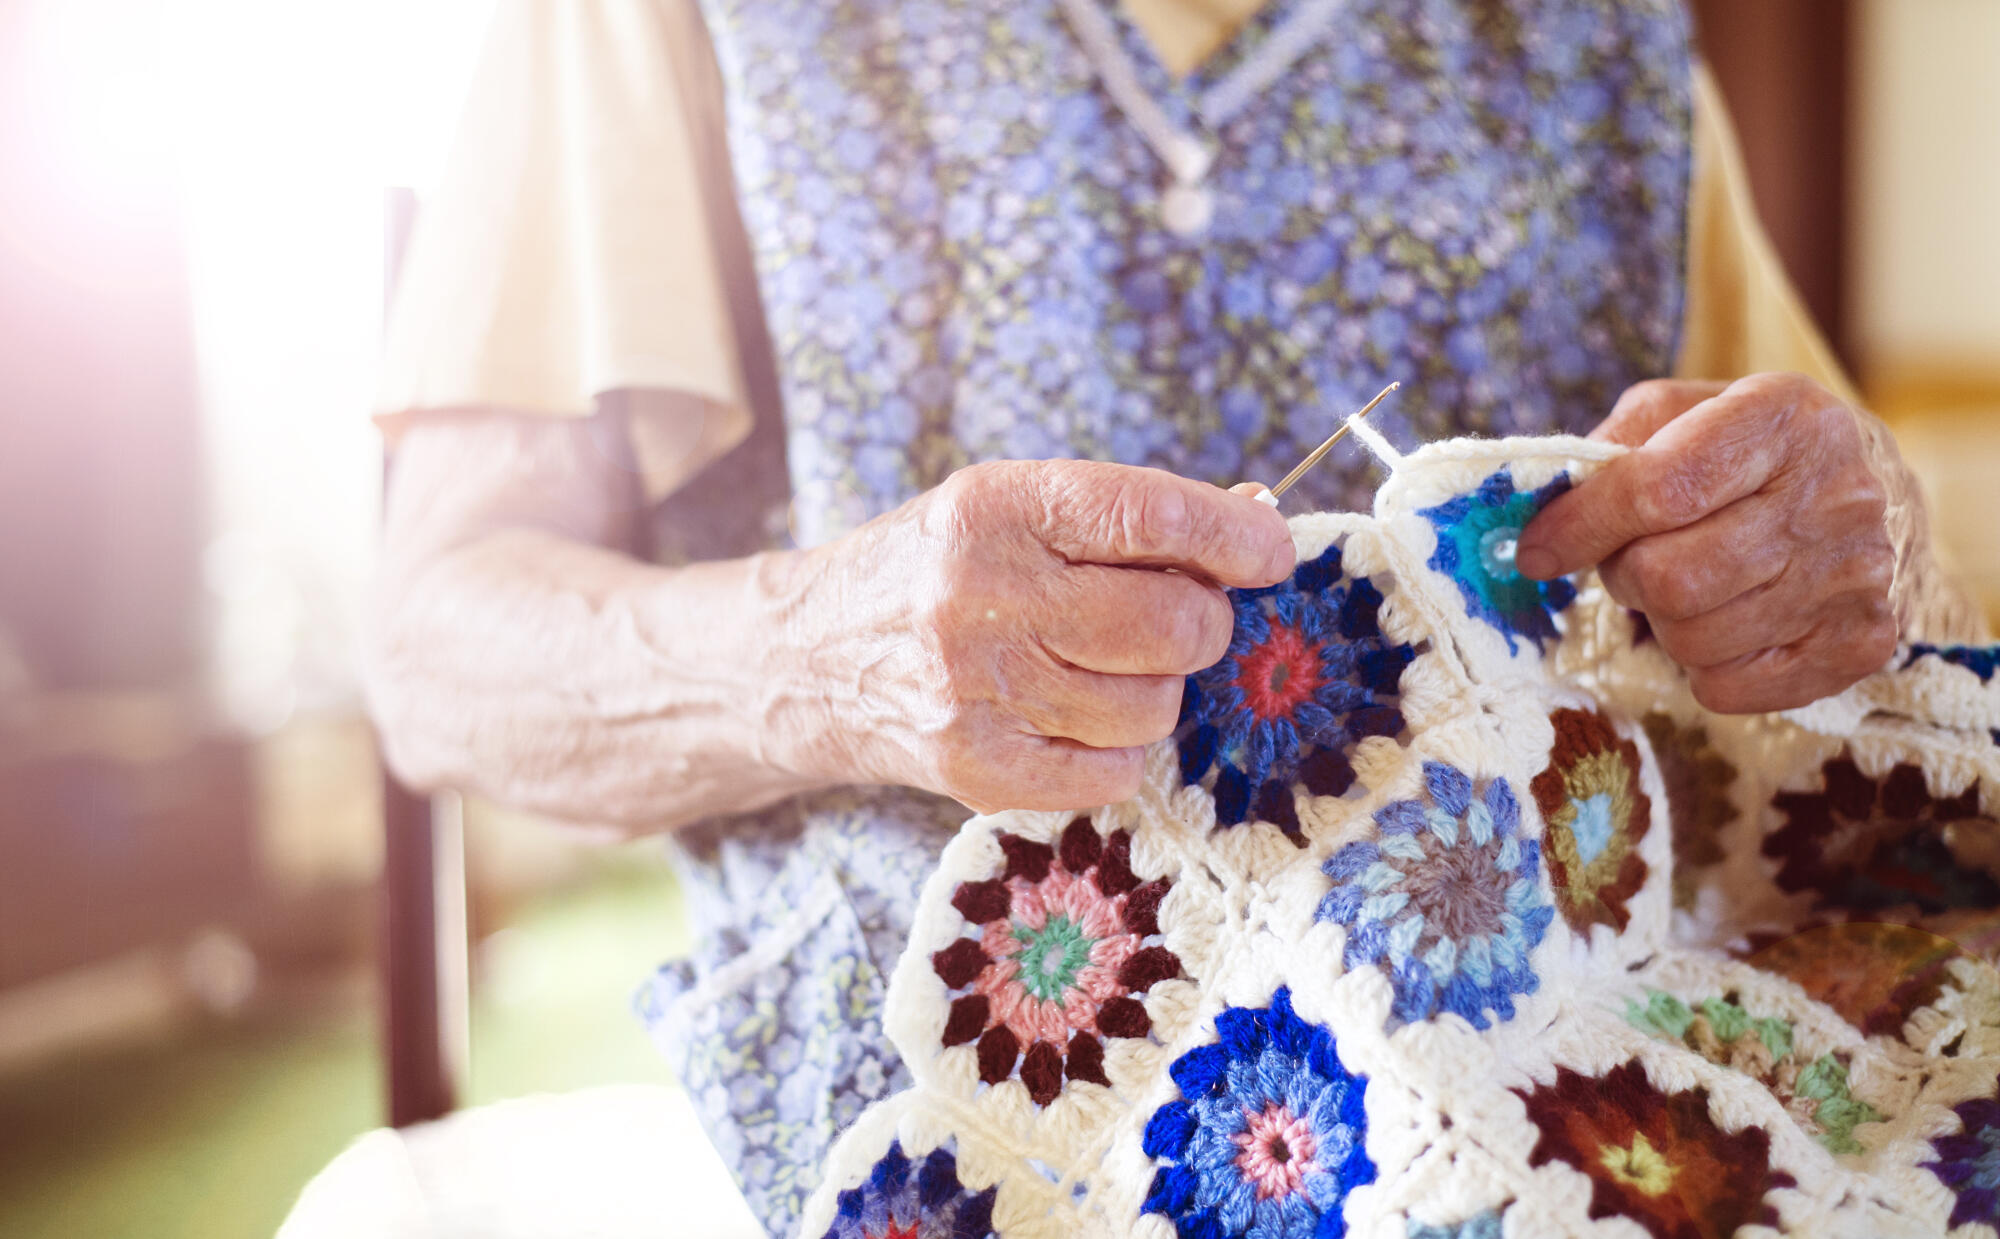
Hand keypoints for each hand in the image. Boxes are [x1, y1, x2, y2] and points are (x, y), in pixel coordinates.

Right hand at [782, 460, 1295, 812]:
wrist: (807, 660)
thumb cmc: (936, 572)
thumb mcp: (1011, 511)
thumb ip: (1127, 518)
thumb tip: (1258, 523)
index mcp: (994, 508)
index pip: (1149, 515)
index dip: (1234, 537)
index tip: (1272, 552)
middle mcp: (979, 596)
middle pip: (1171, 624)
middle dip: (1202, 624)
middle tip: (1179, 619)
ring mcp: (975, 691)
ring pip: (1154, 705)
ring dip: (1156, 689)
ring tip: (1102, 668)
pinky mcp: (977, 770)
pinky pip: (1116, 771)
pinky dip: (1118, 748)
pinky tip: (1074, 718)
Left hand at [1516, 374, 1897, 712]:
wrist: (1879, 497)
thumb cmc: (1754, 451)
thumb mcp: (1689, 411)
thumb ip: (1617, 442)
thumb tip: (1550, 509)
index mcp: (1784, 421)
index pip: (1659, 489)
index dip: (1581, 527)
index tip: (1535, 551)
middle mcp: (1834, 496)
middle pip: (1669, 579)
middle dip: (1625, 575)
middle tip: (1635, 560)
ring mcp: (1855, 577)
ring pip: (1692, 639)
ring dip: (1663, 621)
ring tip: (1688, 585)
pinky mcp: (1860, 644)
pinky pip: (1729, 687)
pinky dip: (1703, 665)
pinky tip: (1726, 622)